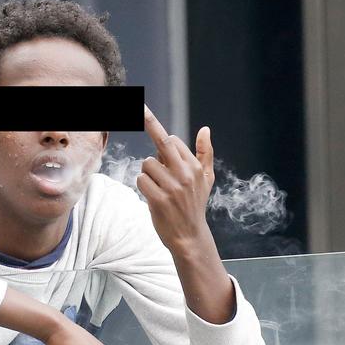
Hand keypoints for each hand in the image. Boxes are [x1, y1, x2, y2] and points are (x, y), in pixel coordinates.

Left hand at [136, 104, 214, 252]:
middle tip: (138, 109)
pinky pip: (141, 180)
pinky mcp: (159, 200)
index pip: (172, 140)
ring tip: (158, 186)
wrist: (189, 235)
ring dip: (147, 173)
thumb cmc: (195, 204)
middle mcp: (185, 174)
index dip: (161, 139)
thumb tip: (205, 129)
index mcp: (195, 167)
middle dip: (148, 123)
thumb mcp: (206, 179)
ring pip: (146, 164)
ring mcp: (172, 188)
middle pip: (162, 142)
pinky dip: (143, 185)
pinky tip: (152, 195)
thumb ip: (205, 153)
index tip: (143, 110)